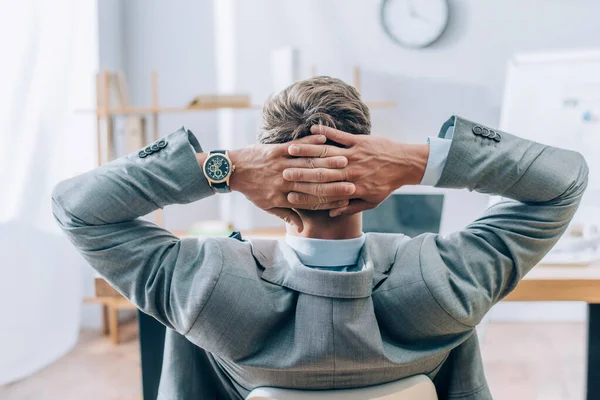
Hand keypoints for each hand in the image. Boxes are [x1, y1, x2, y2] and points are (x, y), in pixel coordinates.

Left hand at [225, 135, 355, 229]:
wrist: (232, 171)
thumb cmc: (252, 190)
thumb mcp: (267, 206)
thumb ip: (286, 215)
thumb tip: (300, 228)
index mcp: (283, 196)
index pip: (311, 198)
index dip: (329, 198)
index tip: (345, 197)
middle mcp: (283, 181)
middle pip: (313, 181)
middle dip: (334, 181)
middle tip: (353, 180)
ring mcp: (279, 164)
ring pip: (307, 163)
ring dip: (327, 161)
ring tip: (345, 159)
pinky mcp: (275, 150)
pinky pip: (296, 146)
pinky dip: (310, 142)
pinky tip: (324, 139)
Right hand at [284, 126, 429, 215]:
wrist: (406, 164)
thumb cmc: (387, 184)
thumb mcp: (371, 202)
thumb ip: (350, 208)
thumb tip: (332, 212)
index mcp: (352, 188)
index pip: (324, 191)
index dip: (305, 193)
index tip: (289, 193)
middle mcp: (351, 171)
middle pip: (321, 172)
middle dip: (300, 172)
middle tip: (282, 172)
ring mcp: (354, 155)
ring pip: (327, 153)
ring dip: (308, 150)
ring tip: (291, 150)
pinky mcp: (359, 141)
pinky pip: (340, 136)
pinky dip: (326, 132)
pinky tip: (312, 129)